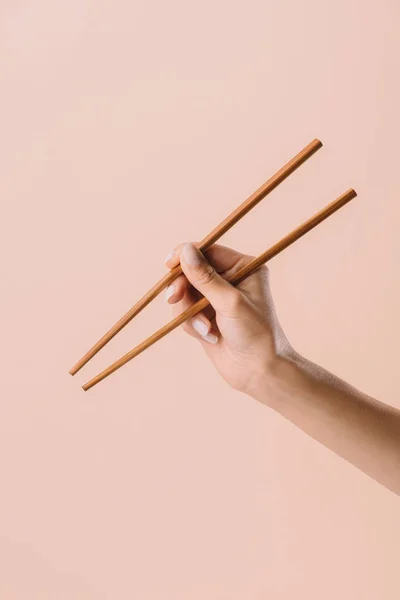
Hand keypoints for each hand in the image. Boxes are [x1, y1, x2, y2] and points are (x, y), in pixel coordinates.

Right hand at [164, 242, 292, 394]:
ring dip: (189, 312)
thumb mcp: (230, 302)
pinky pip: (184, 311)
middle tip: (174, 298)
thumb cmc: (255, 334)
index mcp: (244, 267)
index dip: (186, 256)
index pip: (208, 251)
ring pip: (185, 293)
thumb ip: (205, 277)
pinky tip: (209, 336)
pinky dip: (191, 324)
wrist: (259, 372)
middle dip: (183, 288)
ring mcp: (217, 298)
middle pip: (191, 271)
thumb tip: (185, 251)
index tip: (169, 265)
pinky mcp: (206, 316)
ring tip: (206, 329)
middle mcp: (231, 279)